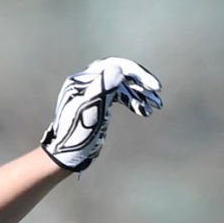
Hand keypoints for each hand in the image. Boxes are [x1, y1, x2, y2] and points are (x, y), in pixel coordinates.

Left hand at [41, 57, 162, 173]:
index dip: (134, 73)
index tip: (150, 85)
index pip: (113, 66)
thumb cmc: (75, 135)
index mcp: (83, 80)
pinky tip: (145, 111)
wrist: (66, 156)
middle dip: (140, 83)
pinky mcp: (99, 104)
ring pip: (123, 87)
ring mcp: (94, 93)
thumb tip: (118, 68)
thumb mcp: (89, 111)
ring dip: (141, 94)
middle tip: (157, 91)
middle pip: (120, 74)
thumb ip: (102, 88)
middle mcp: (89, 82)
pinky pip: (120, 98)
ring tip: (157, 105)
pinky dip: (133, 103)